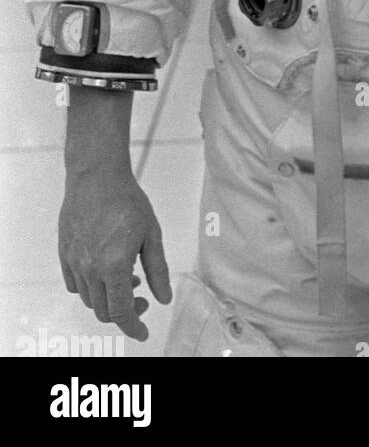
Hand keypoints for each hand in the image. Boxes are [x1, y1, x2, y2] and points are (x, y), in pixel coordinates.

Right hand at [58, 168, 172, 341]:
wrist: (97, 178)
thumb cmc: (127, 201)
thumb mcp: (151, 234)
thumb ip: (158, 270)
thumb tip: (164, 298)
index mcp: (114, 266)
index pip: (121, 311)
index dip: (133, 326)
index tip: (143, 332)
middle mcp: (90, 269)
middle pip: (104, 311)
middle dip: (124, 313)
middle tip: (141, 300)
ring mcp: (74, 262)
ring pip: (89, 299)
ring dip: (108, 299)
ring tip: (128, 278)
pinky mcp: (64, 254)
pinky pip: (74, 285)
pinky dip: (90, 289)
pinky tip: (105, 273)